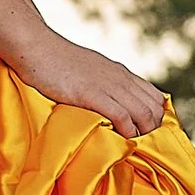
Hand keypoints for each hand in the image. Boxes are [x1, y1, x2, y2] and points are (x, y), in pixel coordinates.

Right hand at [23, 31, 167, 140]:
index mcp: (120, 73)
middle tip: (142, 146)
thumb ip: (103, 85)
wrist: (38, 48)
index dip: (156, 117)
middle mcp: (120, 78)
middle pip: (153, 108)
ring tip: (133, 147)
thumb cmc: (57, 62)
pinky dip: (127, 132)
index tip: (147, 133)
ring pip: (143, 113)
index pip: (155, 96)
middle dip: (153, 130)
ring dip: (143, 133)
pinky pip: (122, 116)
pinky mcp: (92, 94)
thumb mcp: (90, 70)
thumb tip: (108, 105)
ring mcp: (108, 85)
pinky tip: (120, 140)